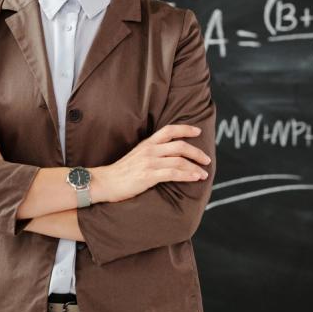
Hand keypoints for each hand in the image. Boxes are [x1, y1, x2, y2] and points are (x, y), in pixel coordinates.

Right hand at [93, 124, 210, 202]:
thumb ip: (151, 152)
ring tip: (203, 173)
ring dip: (195, 167)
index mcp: (147, 143)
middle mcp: (150, 150)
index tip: (198, 131)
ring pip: (179, 160)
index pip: (169, 130)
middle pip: (179, 145)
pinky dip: (187, 175)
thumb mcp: (137, 155)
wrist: (105, 182)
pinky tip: (195, 178)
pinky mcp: (149, 176)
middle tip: (206, 159)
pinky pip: (173, 173)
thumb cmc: (121, 172)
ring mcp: (149, 162)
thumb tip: (168, 155)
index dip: (185, 129)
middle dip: (196, 152)